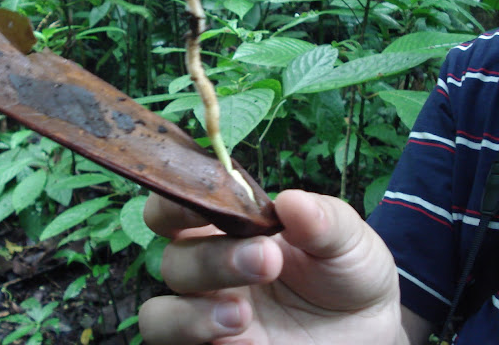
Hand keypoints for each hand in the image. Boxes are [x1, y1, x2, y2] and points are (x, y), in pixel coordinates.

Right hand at [138, 189, 408, 344]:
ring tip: (243, 314)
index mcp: (227, 229)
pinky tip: (247, 339)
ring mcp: (205, 317)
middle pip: (172, 258)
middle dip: (211, 257)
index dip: (178, 199)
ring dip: (192, 313)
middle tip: (266, 258)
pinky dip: (200, 339)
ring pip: (159, 314)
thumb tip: (290, 201)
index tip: (210, 198)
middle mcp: (206, 270)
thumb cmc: (348, 275)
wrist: (368, 336)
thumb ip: (325, 220)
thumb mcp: (350, 243)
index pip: (177, 206)